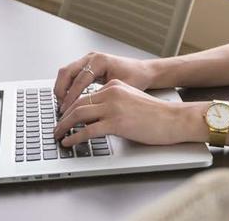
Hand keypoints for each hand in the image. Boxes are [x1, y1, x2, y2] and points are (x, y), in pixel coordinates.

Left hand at [52, 79, 203, 146]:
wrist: (173, 119)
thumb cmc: (156, 114)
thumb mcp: (131, 100)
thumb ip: (114, 103)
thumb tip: (96, 117)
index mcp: (114, 86)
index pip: (85, 95)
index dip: (70, 107)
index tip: (63, 116)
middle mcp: (111, 93)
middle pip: (78, 104)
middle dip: (63, 117)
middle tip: (55, 127)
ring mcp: (113, 108)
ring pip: (79, 115)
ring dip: (64, 127)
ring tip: (58, 135)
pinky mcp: (116, 123)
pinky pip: (88, 130)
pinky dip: (75, 137)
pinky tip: (69, 142)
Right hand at [53, 51, 155, 113]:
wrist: (143, 71)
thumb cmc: (136, 78)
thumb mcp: (121, 89)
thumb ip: (104, 98)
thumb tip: (89, 112)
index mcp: (100, 61)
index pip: (79, 80)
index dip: (71, 96)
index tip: (66, 109)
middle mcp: (92, 57)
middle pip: (67, 72)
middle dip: (61, 90)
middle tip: (61, 107)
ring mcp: (88, 59)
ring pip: (66, 71)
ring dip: (61, 87)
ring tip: (62, 104)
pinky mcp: (87, 64)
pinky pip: (71, 73)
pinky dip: (66, 85)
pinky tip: (67, 98)